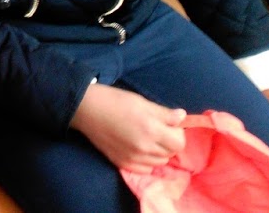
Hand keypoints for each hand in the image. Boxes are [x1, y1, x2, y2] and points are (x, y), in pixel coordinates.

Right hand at [69, 82, 185, 172]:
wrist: (85, 109)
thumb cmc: (114, 100)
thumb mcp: (141, 102)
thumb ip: (164, 113)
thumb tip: (182, 117)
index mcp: (151, 129)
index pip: (179, 142)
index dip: (176, 133)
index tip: (167, 125)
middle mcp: (144, 147)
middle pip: (170, 153)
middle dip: (168, 142)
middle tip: (157, 131)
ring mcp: (133, 158)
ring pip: (159, 162)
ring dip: (158, 152)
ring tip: (147, 139)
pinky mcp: (123, 163)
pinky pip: (145, 169)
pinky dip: (146, 161)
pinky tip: (138, 149)